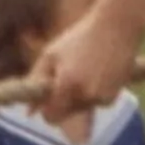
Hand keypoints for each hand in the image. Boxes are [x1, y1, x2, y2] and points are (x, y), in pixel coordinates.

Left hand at [33, 0, 143, 119]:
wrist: (116, 27)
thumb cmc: (79, 37)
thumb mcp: (51, 54)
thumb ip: (36, 81)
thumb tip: (28, 112)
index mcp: (66, 84)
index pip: (50, 116)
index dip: (46, 110)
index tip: (46, 99)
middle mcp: (85, 95)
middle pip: (66, 115)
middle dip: (63, 103)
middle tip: (67, 79)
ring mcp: (101, 97)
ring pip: (82, 109)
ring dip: (79, 97)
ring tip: (85, 69)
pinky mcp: (113, 97)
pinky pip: (96, 103)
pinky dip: (94, 94)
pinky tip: (98, 73)